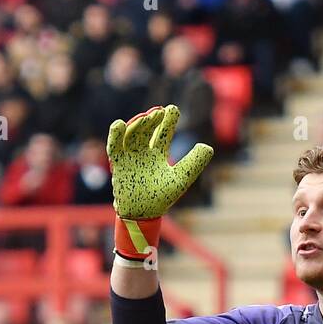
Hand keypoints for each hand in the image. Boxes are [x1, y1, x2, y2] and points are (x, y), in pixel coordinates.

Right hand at [106, 104, 212, 221]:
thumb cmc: (162, 198)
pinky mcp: (119, 164)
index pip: (163, 133)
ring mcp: (130, 157)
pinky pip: (114, 147)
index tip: (173, 109)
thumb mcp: (182, 179)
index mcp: (158, 155)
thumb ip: (195, 163)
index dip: (168, 120)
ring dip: (138, 125)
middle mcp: (143, 153)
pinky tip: (119, 125)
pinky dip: (115, 136)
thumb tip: (208, 146)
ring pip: (132, 135)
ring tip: (146, 118)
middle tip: (159, 112)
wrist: (144, 214)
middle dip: (152, 120)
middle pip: (146, 130)